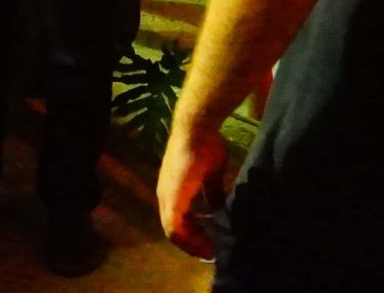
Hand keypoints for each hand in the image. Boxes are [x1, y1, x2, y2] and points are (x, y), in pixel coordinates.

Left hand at [157, 124, 228, 259]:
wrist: (196, 130)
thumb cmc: (205, 146)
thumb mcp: (211, 174)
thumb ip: (212, 191)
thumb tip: (218, 207)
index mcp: (174, 190)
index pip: (177, 220)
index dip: (192, 234)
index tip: (210, 244)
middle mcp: (165, 195)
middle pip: (174, 229)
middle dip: (192, 242)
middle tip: (210, 252)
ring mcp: (166, 197)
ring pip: (172, 231)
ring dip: (191, 243)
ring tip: (209, 251)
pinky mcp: (171, 198)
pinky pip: (173, 227)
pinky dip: (187, 238)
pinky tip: (203, 243)